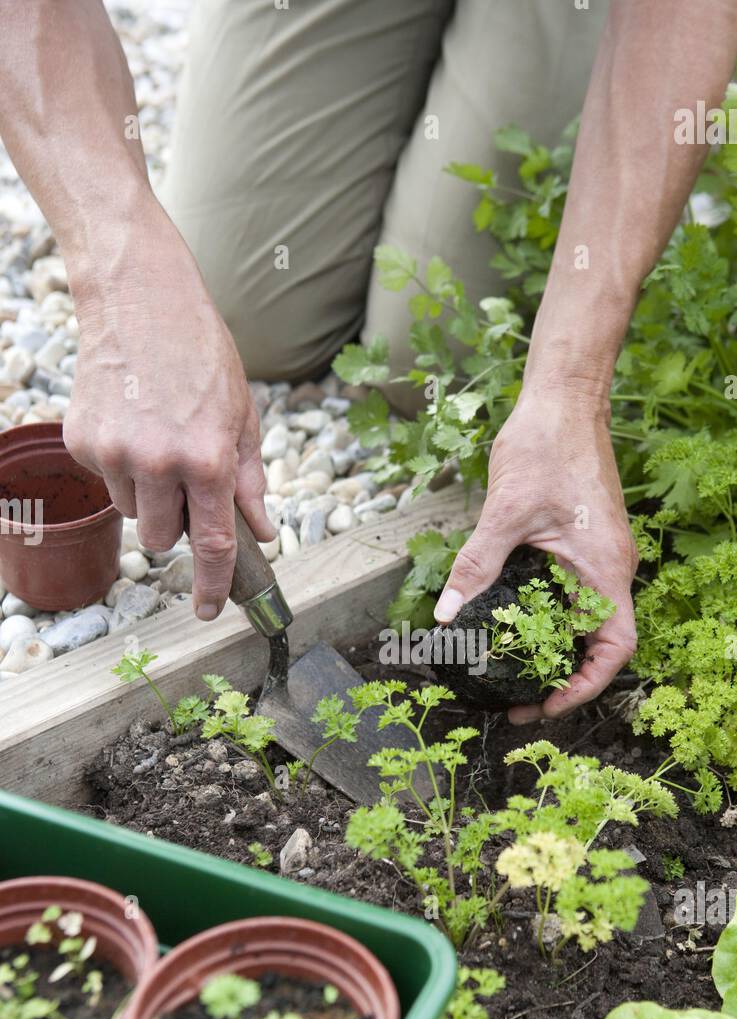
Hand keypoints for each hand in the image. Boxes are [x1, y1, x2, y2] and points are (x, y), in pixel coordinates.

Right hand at [63, 218, 273, 619]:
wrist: (138, 296)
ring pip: (133, 512)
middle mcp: (160, 462)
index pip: (214, 544)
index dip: (213, 586)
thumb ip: (249, 480)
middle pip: (164, 538)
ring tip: (156, 434)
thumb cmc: (200, 352)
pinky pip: (105, 480)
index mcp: (209, 459)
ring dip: (147, 492)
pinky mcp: (81, 440)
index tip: (210, 611)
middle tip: (183, 478)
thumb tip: (261, 531)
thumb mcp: (242, 414)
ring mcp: (115, 452)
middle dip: (176, 522)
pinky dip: (118, 463)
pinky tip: (130, 419)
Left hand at [434, 387, 637, 722]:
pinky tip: (512, 621)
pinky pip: (573, 593)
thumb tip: (445, 614)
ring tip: (510, 670)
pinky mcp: (585, 543)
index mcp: (606, 567)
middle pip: (598, 643)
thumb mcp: (505, 511)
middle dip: (561, 677)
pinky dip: (548, 617)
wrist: (565, 396)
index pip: (614, 648)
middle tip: (516, 701)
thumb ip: (477, 565)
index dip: (585, 684)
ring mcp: (600, 556)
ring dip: (553, 649)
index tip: (547, 702)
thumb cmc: (546, 444)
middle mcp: (612, 568)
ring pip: (585, 619)